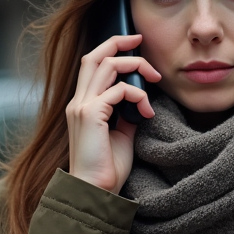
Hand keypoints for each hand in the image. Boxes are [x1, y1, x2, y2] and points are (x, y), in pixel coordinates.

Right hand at [66, 34, 161, 193]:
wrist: (95, 192)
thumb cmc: (107, 168)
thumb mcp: (121, 134)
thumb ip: (126, 114)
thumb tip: (141, 101)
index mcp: (83, 105)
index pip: (92, 64)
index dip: (112, 49)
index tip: (135, 45)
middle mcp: (78, 102)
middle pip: (94, 56)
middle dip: (119, 43)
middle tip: (141, 41)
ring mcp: (82, 107)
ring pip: (107, 65)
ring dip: (136, 67)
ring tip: (155, 81)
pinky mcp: (90, 115)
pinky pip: (119, 90)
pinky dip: (138, 95)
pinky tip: (147, 113)